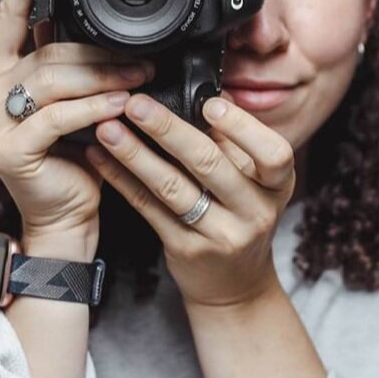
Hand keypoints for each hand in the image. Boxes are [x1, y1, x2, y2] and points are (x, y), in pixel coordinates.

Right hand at [0, 0, 154, 242]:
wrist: (67, 218)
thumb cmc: (76, 161)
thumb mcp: (78, 102)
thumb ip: (76, 64)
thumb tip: (108, 27)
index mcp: (1, 72)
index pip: (10, 17)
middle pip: (47, 52)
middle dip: (98, 50)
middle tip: (142, 53)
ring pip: (54, 80)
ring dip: (104, 76)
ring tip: (141, 75)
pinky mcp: (10, 149)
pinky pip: (58, 117)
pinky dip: (95, 108)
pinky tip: (122, 104)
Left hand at [83, 92, 295, 307]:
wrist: (235, 285)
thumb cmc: (241, 218)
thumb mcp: (253, 183)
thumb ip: (234, 143)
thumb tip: (209, 92)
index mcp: (276, 187)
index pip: (274, 154)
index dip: (243, 127)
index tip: (210, 102)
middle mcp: (254, 212)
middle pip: (210, 164)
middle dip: (168, 130)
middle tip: (136, 103)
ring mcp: (220, 235)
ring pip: (172, 187)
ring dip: (135, 154)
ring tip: (108, 128)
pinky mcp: (186, 250)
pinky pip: (150, 208)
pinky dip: (123, 180)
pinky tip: (102, 158)